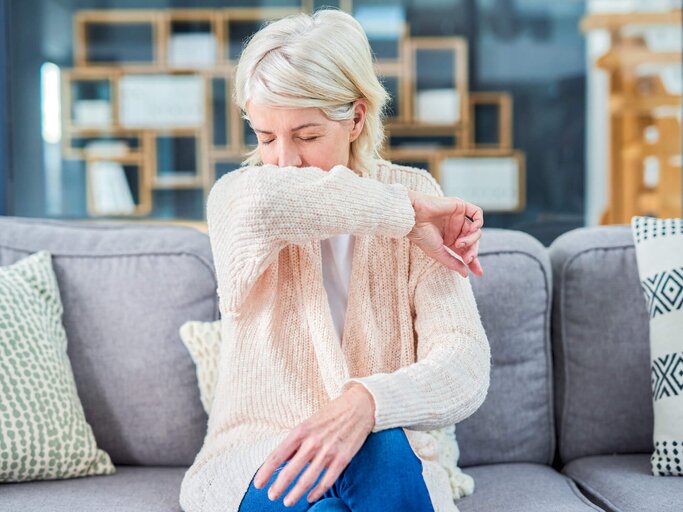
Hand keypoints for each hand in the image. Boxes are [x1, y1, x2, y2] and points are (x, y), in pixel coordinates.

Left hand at [253, 383, 374, 505]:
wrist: (359, 406)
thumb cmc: (331, 414)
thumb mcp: (309, 423)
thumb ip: (295, 441)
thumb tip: (280, 460)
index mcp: (301, 430)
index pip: (278, 455)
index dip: (266, 471)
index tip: (258, 484)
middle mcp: (313, 441)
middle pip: (290, 470)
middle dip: (278, 486)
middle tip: (271, 496)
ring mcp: (329, 451)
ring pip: (307, 479)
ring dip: (295, 493)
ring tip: (288, 501)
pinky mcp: (343, 458)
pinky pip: (327, 480)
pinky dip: (317, 491)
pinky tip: (311, 497)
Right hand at [407, 190, 483, 277]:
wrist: (413, 217)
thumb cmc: (422, 235)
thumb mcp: (438, 252)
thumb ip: (452, 262)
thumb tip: (466, 274)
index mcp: (449, 240)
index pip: (465, 251)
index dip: (474, 262)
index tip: (479, 273)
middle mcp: (455, 229)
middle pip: (473, 242)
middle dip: (473, 252)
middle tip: (467, 259)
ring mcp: (458, 217)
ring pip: (476, 230)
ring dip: (472, 239)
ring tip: (459, 243)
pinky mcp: (459, 206)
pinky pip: (476, 212)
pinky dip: (479, 221)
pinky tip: (473, 229)